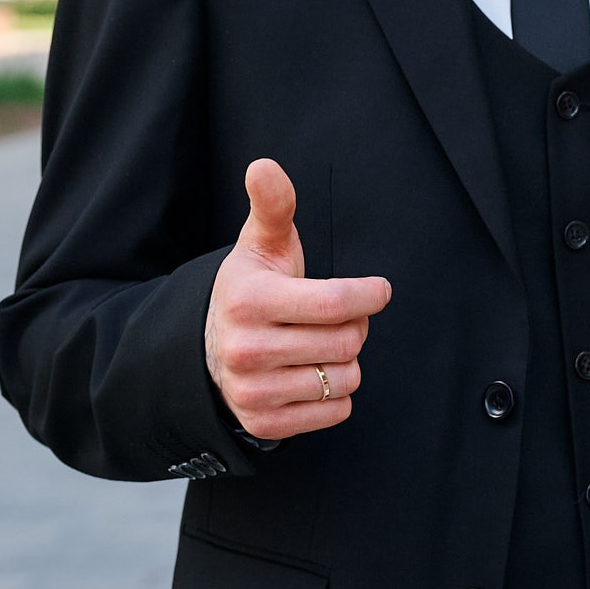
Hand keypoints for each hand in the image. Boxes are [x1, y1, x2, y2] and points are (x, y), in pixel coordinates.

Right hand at [203, 160, 393, 441]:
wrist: (210, 347)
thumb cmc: (252, 287)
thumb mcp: (261, 244)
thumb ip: (273, 205)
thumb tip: (264, 165)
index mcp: (250, 300)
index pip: (336, 304)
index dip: (369, 295)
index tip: (378, 290)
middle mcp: (246, 349)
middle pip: (346, 343)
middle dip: (354, 327)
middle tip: (337, 318)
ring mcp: (252, 391)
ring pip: (345, 379)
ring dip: (346, 361)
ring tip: (320, 344)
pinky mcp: (262, 423)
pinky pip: (336, 412)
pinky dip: (336, 394)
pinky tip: (311, 373)